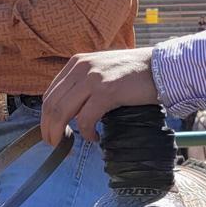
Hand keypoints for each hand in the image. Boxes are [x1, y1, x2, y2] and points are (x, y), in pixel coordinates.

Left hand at [40, 47, 158, 145]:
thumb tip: (68, 109)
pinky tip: (95, 138)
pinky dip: (87, 133)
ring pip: (62, 112)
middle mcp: (81, 67)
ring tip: (66, 144)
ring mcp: (93, 78)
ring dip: (60, 133)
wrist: (159, 66)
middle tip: (53, 143)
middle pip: (52, 104)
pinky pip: (86, 119)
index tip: (50, 131)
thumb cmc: (132, 72)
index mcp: (77, 62)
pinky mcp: (107, 91)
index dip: (46, 117)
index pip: (50, 93)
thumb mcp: (101, 69)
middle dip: (48, 128)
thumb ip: (83, 83)